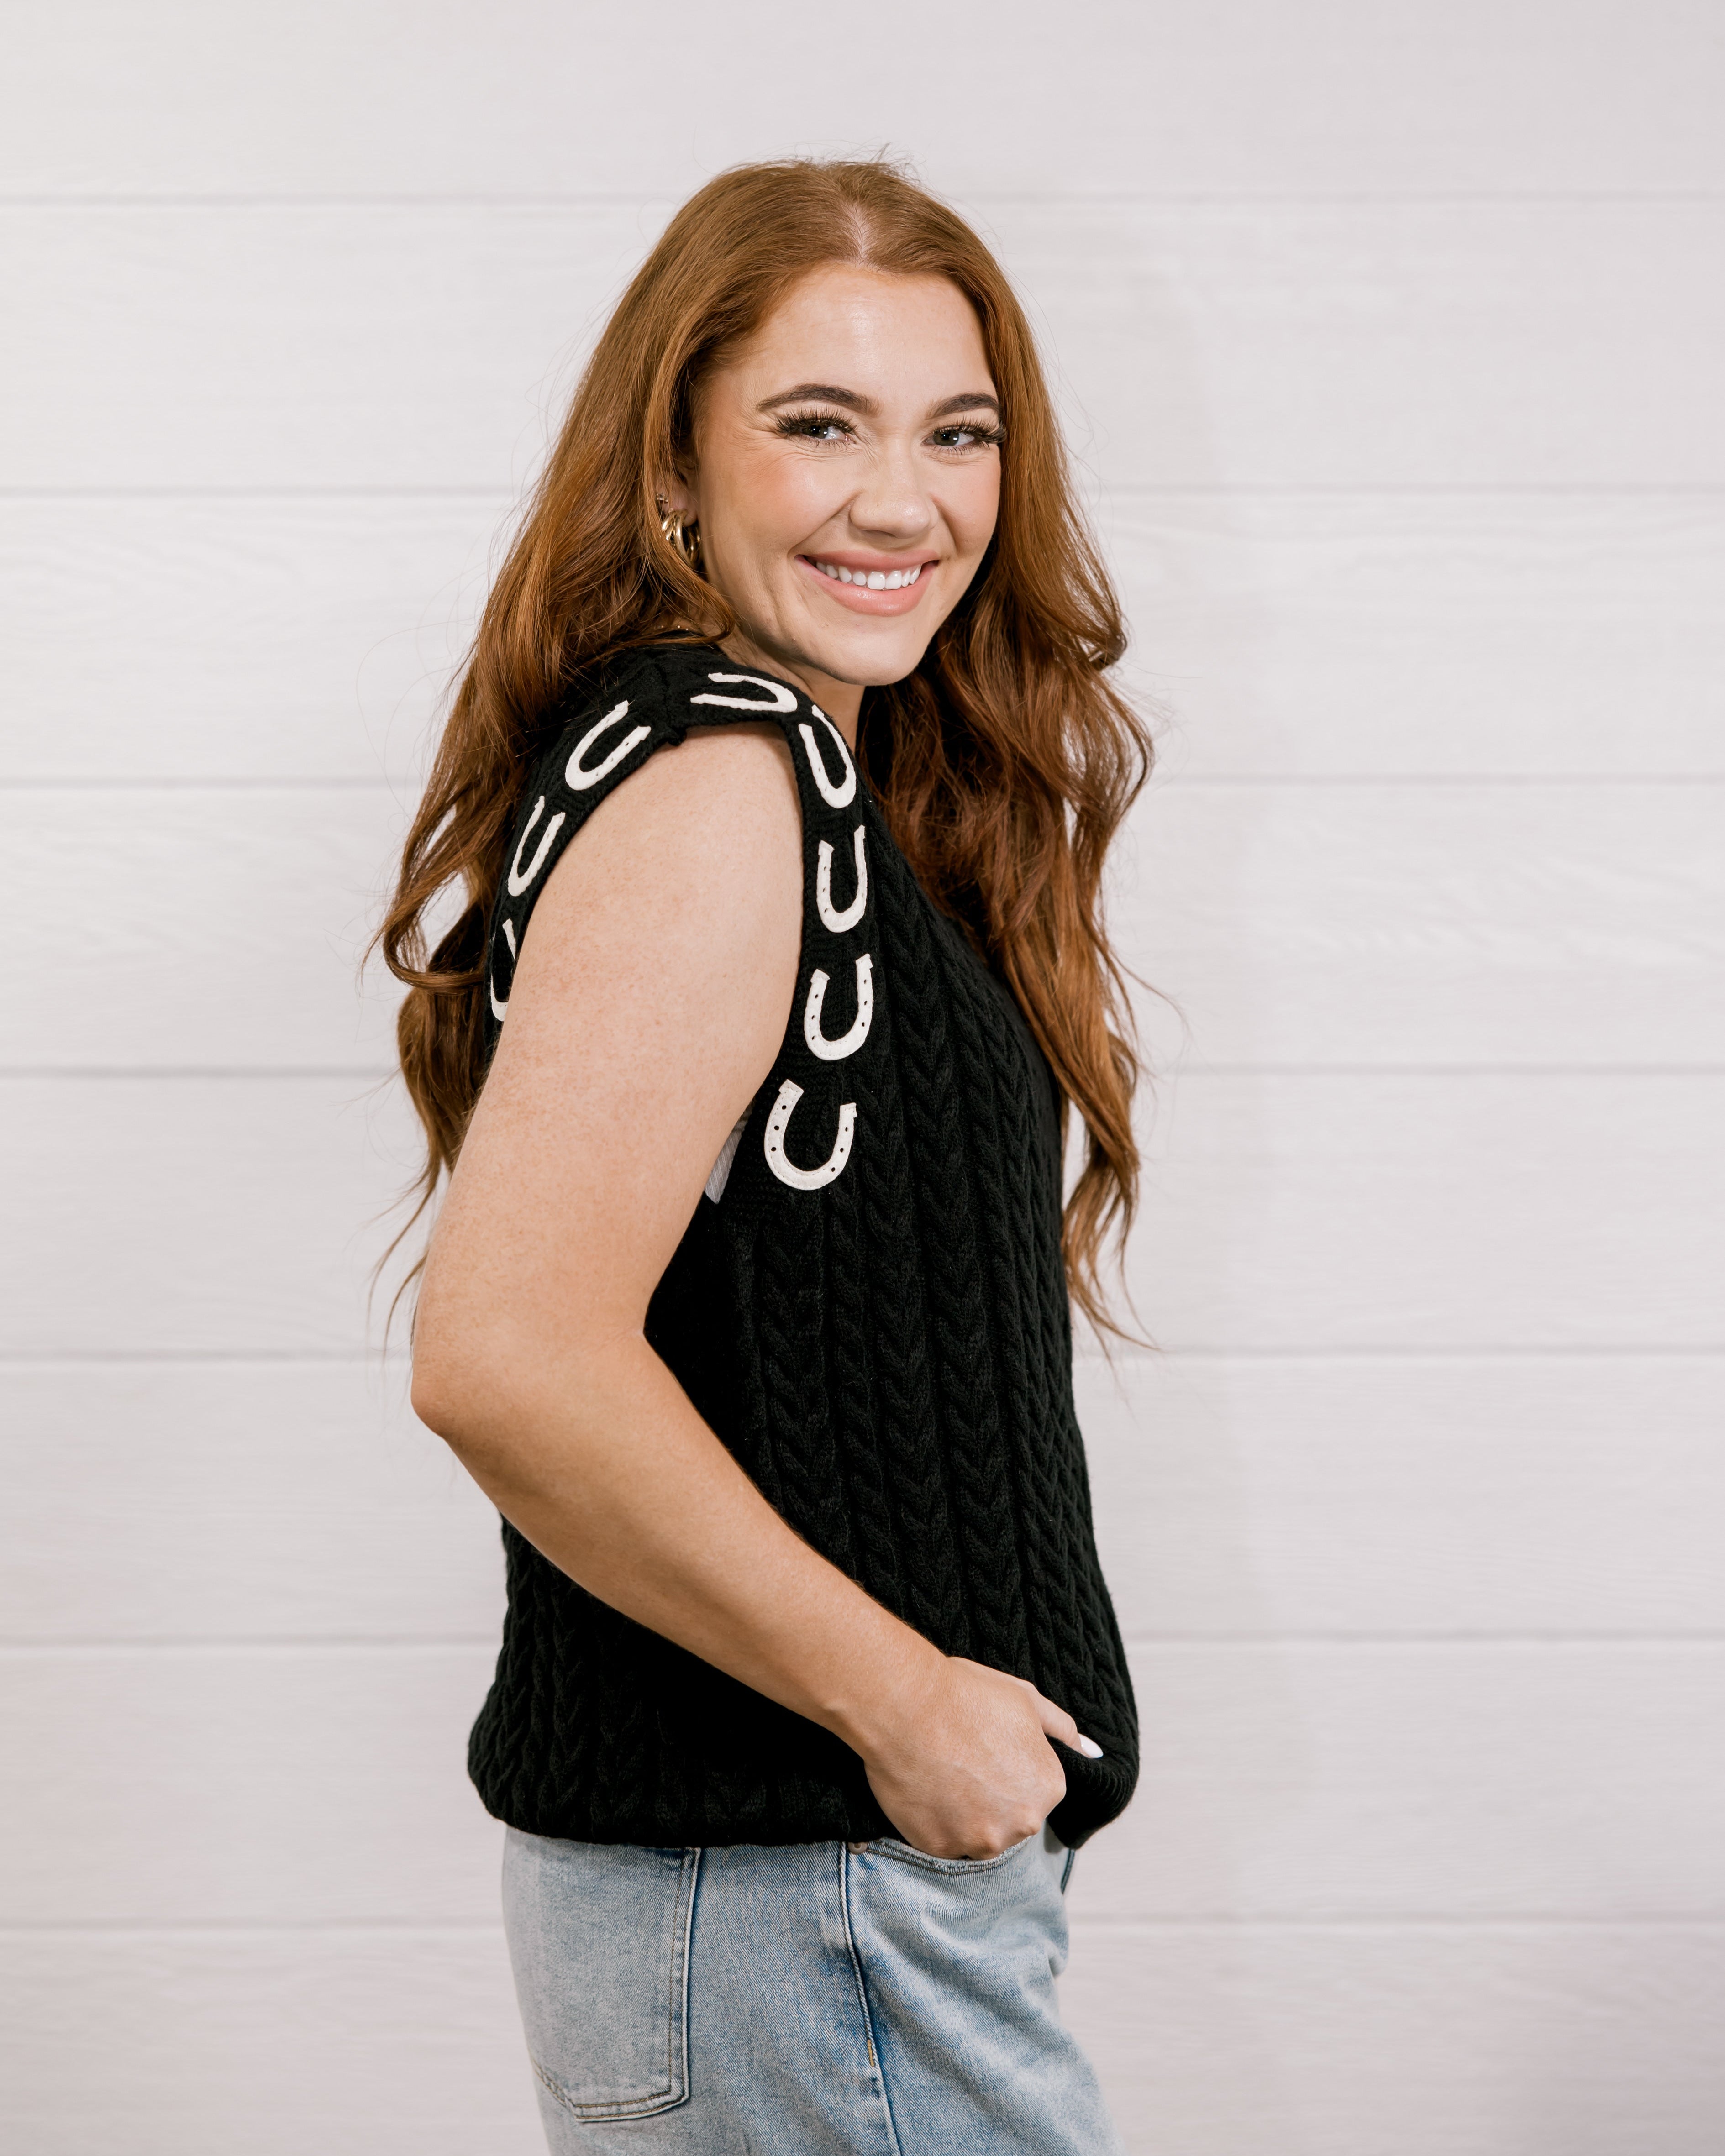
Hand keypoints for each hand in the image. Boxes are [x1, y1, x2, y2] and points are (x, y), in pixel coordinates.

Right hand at [856, 1654, 1095, 1859]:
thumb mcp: (1027, 1699)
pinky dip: (935, 1821)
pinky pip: (943, 1841)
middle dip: (991, 1796)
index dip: (1009, 1765)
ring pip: (978, 1834)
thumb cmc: (966, 1696)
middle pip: (1010, 1817)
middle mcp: (1022, 1824)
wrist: (905, 1706)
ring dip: (964, 1813)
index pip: (1036, 1788)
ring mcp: (980, 1840)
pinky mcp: (940, 1849)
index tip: (986, 1746)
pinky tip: (925, 1787)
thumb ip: (1063, 1731)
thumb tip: (1093, 1753)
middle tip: (962, 1759)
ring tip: (942, 1771)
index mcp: (1048, 1788)